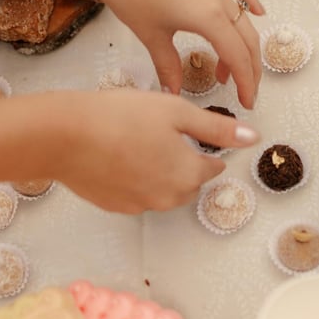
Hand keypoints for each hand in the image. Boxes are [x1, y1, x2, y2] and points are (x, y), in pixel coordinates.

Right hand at [50, 90, 259, 213]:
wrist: (65, 136)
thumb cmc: (122, 116)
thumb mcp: (176, 112)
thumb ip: (217, 129)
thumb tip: (254, 138)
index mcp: (188, 174)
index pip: (213, 167)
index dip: (206, 147)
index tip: (190, 131)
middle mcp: (169, 198)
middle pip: (189, 182)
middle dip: (184, 161)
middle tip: (160, 133)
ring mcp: (140, 206)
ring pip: (164, 190)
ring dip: (160, 171)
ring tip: (138, 142)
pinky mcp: (116, 207)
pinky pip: (138, 194)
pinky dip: (136, 178)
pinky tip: (118, 156)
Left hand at [99, 0, 264, 109]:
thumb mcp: (152, 36)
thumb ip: (168, 66)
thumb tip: (174, 92)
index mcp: (208, 18)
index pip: (237, 57)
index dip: (245, 83)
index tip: (246, 102)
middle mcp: (219, 0)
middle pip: (246, 41)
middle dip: (249, 70)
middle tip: (245, 93)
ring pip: (243, 20)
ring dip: (243, 47)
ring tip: (228, 71)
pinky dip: (249, 3)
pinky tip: (258, 12)